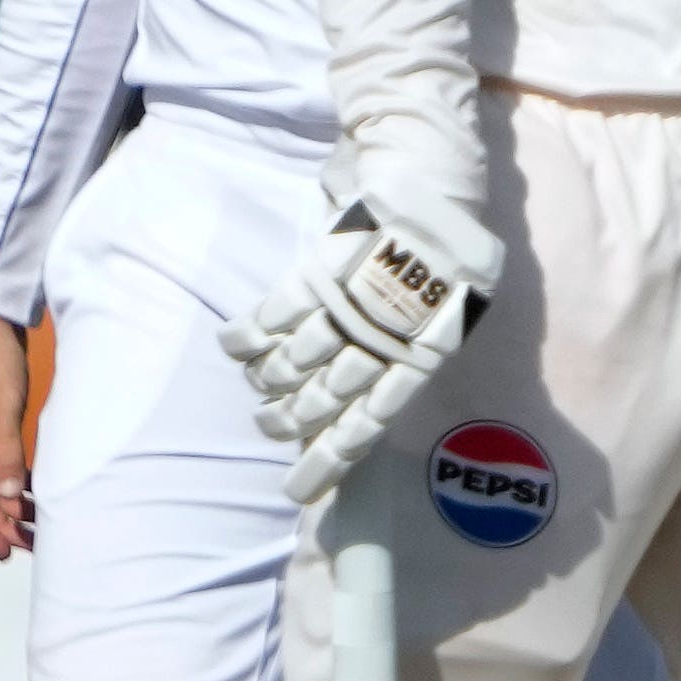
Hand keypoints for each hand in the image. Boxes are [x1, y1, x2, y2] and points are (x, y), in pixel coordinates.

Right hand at [220, 159, 500, 507]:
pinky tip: (234, 349)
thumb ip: (411, 362)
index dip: (328, 460)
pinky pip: (275, 314)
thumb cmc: (446, 261)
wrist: (435, 188)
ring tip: (259, 395)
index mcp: (418, 358)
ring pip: (295, 362)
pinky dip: (250, 335)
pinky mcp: (321, 270)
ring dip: (269, 384)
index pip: (366, 425)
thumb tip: (374, 408)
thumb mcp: (445, 320)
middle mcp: (379, 339)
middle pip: (321, 398)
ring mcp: (346, 306)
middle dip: (289, 423)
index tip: (296, 492)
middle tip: (270, 429)